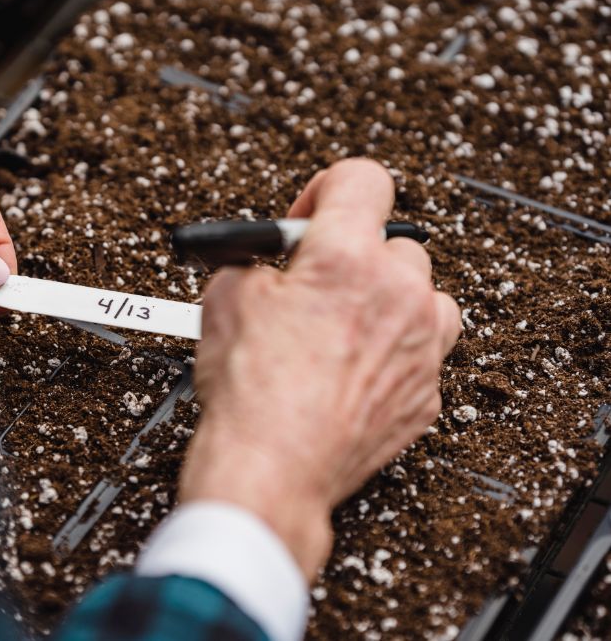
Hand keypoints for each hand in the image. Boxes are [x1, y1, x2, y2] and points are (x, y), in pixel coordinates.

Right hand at [180, 159, 460, 580]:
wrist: (271, 470)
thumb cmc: (249, 394)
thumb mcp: (223, 301)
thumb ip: (252, 263)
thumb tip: (260, 262)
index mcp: (346, 260)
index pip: (362, 180)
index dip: (327, 191)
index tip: (310, 217)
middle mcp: (397, 296)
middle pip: (397, 243)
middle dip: (356, 257)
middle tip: (317, 285)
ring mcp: (421, 347)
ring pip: (426, 297)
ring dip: (392, 301)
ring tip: (348, 325)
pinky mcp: (427, 393)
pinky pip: (422, 353)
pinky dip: (393, 355)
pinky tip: (351, 372)